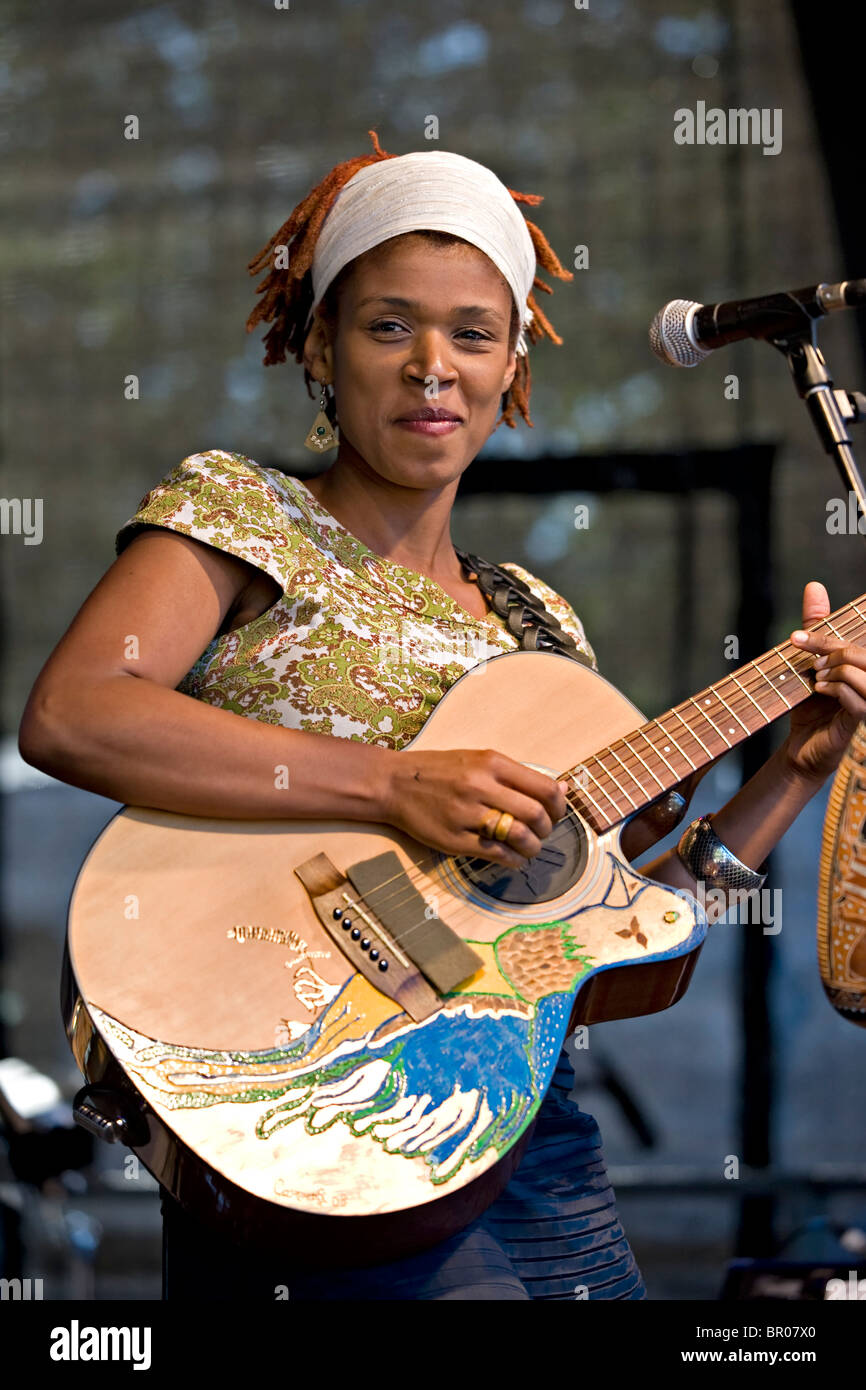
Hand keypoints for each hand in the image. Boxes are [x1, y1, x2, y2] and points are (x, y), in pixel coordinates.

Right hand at [382, 747, 567, 868]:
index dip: (559, 807)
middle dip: (547, 829)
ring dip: (533, 848)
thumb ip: (518, 775)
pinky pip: (497, 855)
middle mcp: (481, 785)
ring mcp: (467, 814)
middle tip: (541, 833)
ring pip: (519, 837)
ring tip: (528, 848)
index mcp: (492, 763)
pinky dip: (513, 861)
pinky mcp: (455, 839)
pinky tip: (513, 859)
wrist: (394, 783)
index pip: (544, 788)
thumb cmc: (439, 771)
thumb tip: (562, 788)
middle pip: (536, 814)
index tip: (555, 814)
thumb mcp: (479, 760)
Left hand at [785, 581, 865, 783]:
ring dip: (833, 671)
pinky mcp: (861, 719)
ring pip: (861, 671)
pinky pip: (856, 698)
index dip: (822, 634)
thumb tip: (814, 585)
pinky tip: (820, 691)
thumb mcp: (809, 660)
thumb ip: (817, 626)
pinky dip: (834, 690)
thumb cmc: (811, 703)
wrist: (803, 746)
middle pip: (858, 652)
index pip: (851, 640)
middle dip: (829, 652)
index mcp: (861, 663)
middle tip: (809, 665)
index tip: (793, 638)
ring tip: (816, 679)